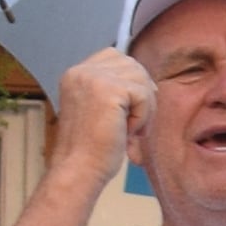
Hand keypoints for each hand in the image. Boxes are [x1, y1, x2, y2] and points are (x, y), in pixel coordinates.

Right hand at [48, 47, 151, 177]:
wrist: (79, 168)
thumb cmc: (92, 148)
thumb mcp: (100, 110)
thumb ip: (115, 91)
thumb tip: (149, 84)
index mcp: (76, 74)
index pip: (115, 56)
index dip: (133, 79)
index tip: (133, 107)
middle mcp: (81, 71)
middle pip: (133, 65)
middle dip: (142, 95)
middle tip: (133, 125)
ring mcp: (93, 78)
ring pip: (141, 79)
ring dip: (144, 109)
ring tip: (129, 130)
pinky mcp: (108, 90)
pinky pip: (144, 95)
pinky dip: (143, 117)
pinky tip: (128, 132)